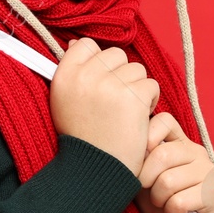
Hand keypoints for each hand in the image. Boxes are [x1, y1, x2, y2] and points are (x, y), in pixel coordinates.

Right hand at [49, 38, 159, 176]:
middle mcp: (85, 76)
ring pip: (136, 69)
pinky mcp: (133, 96)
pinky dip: (149, 101)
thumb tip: (80, 44)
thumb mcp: (62, 101)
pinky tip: (138, 117)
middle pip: (115, 55)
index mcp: (64, 75)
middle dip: (119, 74)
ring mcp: (110, 85)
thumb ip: (71, 71)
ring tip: (125, 111)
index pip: (86, 45)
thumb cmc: (82, 136)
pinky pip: (151, 84)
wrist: (96, 168)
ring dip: (136, 88)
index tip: (99, 82)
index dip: (97, 62)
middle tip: (114, 101)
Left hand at [132, 112, 213, 212]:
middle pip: (161, 155)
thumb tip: (127, 147)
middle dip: (145, 179)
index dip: (147, 136)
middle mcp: (196, 152)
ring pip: (168, 180)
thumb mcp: (144, 178)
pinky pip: (179, 201)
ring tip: (164, 203)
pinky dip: (171, 211)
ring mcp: (208, 172)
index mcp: (179, 143)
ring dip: (159, 198)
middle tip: (149, 191)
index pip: (164, 120)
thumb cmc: (162, 202)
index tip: (140, 158)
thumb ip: (139, 160)